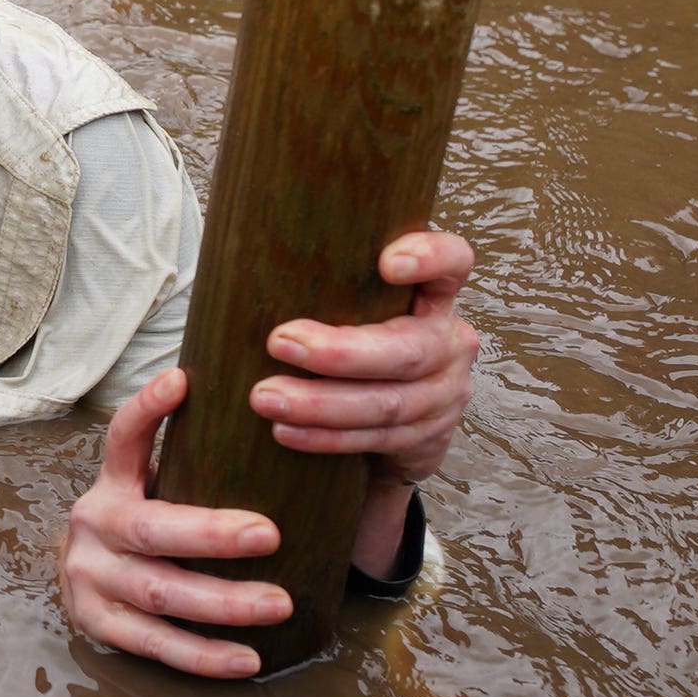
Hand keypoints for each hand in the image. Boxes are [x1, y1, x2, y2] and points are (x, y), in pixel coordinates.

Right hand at [59, 367, 288, 678]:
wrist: (81, 578)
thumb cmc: (141, 525)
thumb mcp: (149, 485)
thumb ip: (191, 462)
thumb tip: (276, 419)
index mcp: (111, 484)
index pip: (123, 438)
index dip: (148, 409)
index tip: (182, 381)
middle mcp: (93, 525)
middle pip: (151, 529)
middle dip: (212, 534)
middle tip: (271, 534)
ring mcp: (91, 578)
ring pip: (159, 593)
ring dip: (221, 603)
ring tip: (279, 603)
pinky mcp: (97, 624)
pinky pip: (154, 644)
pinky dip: (202, 656)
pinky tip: (247, 659)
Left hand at [254, 226, 476, 471]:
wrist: (398, 417)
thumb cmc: (360, 337)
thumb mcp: (359, 304)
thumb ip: (333, 284)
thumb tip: (245, 267)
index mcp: (436, 295)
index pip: (453, 262)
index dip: (430, 257)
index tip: (386, 263)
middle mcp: (449, 342)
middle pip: (407, 349)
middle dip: (340, 352)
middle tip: (278, 342)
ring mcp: (445, 393)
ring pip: (387, 403)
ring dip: (320, 404)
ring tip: (266, 397)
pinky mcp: (429, 437)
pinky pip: (376, 439)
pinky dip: (326, 437)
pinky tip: (286, 431)